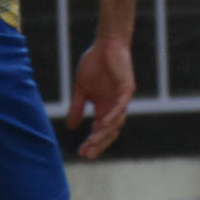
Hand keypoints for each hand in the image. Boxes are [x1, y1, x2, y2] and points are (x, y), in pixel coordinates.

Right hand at [69, 38, 135, 158]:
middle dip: (98, 143)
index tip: (81, 152)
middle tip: (88, 154)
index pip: (99, 130)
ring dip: (104, 133)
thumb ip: (77, 107)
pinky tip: (104, 123)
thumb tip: (71, 127)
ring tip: (92, 142)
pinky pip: (122, 105)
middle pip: (109, 131)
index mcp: (104, 107)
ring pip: (116, 121)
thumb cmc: (94, 65)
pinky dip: (114, 115)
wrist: (106, 45)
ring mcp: (122, 98)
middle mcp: (115, 106)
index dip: (91, 141)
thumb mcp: (81, 89)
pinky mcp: (127, 88)